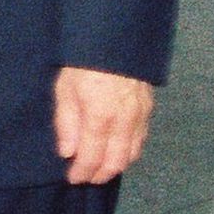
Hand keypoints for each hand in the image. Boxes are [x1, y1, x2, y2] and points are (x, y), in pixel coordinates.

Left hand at [54, 67, 155, 184]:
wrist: (116, 35)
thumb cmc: (84, 61)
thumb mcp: (65, 88)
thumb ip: (67, 123)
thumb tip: (68, 152)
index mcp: (100, 116)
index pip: (92, 158)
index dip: (82, 172)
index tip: (72, 178)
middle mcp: (124, 121)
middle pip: (116, 162)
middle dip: (100, 175)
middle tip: (86, 177)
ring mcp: (140, 114)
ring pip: (132, 153)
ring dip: (116, 165)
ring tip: (100, 167)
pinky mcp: (148, 107)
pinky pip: (141, 138)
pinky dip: (129, 150)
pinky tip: (118, 149)